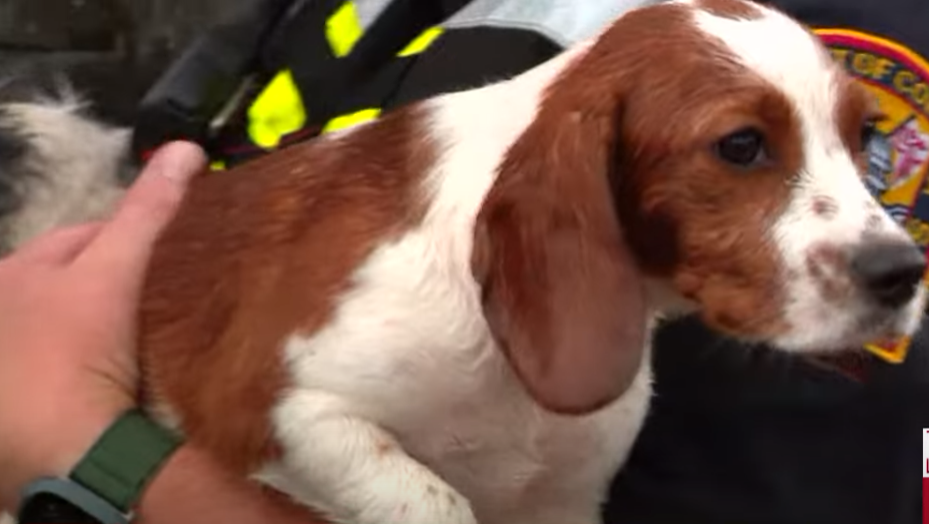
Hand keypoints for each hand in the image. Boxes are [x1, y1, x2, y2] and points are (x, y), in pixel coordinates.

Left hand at [0, 142, 205, 509]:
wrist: (66, 450)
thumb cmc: (77, 348)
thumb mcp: (114, 270)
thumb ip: (149, 210)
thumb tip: (185, 147)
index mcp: (13, 274)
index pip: (78, 239)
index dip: (128, 237)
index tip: (175, 250)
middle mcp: (4, 312)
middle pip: (74, 282)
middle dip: (114, 281)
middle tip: (167, 295)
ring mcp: (12, 362)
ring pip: (74, 325)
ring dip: (107, 324)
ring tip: (154, 333)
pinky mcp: (24, 406)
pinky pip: (72, 368)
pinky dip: (98, 364)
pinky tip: (127, 373)